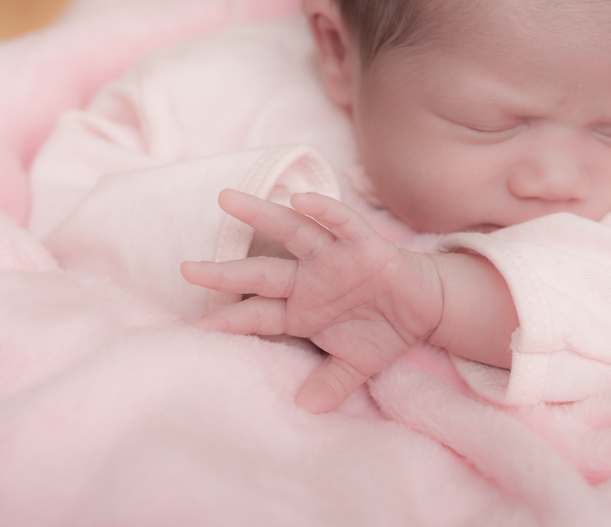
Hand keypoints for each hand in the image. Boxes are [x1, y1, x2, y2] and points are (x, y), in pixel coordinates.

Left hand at [181, 189, 443, 413]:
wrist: (425, 305)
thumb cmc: (383, 328)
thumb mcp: (355, 364)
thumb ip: (330, 383)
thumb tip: (305, 409)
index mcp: (302, 309)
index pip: (258, 315)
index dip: (230, 321)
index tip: (196, 330)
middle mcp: (310, 278)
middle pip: (260, 273)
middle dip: (225, 272)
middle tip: (185, 268)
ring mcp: (333, 257)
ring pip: (291, 233)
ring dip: (261, 215)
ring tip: (228, 200)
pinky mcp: (362, 243)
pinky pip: (341, 223)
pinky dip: (323, 210)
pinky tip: (302, 200)